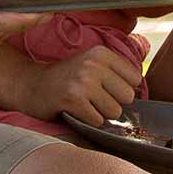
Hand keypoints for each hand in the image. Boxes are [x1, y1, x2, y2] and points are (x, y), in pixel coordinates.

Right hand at [14, 41, 145, 123]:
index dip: (122, 88)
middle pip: (128, 97)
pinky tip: (75, 111)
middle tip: (93, 98)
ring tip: (84, 104)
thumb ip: (116, 73)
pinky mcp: (72, 99)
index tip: (105, 88)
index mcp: (101, 53)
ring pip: (114, 112)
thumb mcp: (91, 64)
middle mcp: (93, 64)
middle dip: (113, 103)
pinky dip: (88, 121)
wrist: (30, 85)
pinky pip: (97, 121)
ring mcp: (82, 82)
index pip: (135, 78)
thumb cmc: (66, 79)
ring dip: (100, 114)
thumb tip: (142, 93)